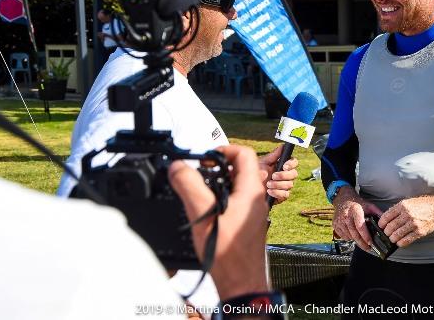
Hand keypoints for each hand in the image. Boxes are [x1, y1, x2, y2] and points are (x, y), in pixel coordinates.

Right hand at [168, 145, 268, 300]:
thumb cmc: (229, 253)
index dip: (223, 149)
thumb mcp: (203, 213)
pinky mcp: (246, 224)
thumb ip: (189, 186)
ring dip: (218, 184)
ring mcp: (252, 212)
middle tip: (200, 173)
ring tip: (200, 191)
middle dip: (218, 167)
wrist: (241, 282)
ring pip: (237, 186)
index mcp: (251, 190)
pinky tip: (206, 212)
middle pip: (240, 169)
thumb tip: (178, 167)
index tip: (205, 158)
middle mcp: (255, 199)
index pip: (243, 154)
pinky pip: (235, 202)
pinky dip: (220, 200)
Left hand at [257, 145, 298, 202]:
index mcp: (282, 166)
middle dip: (284, 175)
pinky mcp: (282, 196)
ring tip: (268, 184)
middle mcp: (285, 176)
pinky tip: (269, 191)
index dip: (291, 164)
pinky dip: (277, 193)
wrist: (249, 188)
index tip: (284, 166)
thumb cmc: (256, 173)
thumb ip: (273, 155)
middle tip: (273, 176)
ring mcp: (284, 186)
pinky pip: (286, 194)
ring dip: (279, 184)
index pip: (294, 162)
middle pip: (294, 174)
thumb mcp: (263, 163)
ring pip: (290, 184)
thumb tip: (282, 146)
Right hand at [332, 188, 380, 251]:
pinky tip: (353, 234)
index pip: (360, 226)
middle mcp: (345, 216)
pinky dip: (349, 238)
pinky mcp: (335, 225)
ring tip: (362, 240)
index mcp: (355, 211)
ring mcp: (339, 221)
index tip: (370, 243)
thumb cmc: (356, 202)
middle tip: (368, 248)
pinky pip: (343, 236)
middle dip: (362, 243)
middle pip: (354, 234)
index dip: (365, 236)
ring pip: (349, 236)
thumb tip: (385, 222)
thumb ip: (377, 213)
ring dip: (356, 240)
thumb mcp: (368, 205)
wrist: (342, 199)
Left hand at [378, 194, 433, 247]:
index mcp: (402, 206)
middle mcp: (407, 214)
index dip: (381, 223)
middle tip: (387, 233)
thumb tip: (386, 218)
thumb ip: (398, 209)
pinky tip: (399, 242)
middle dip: (386, 232)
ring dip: (392, 238)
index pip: (386, 216)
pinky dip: (401, 243)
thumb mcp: (408, 202)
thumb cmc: (422, 205)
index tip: (381, 226)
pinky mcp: (419, 232)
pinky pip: (406, 240)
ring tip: (392, 238)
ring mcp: (413, 224)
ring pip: (397, 235)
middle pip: (390, 227)